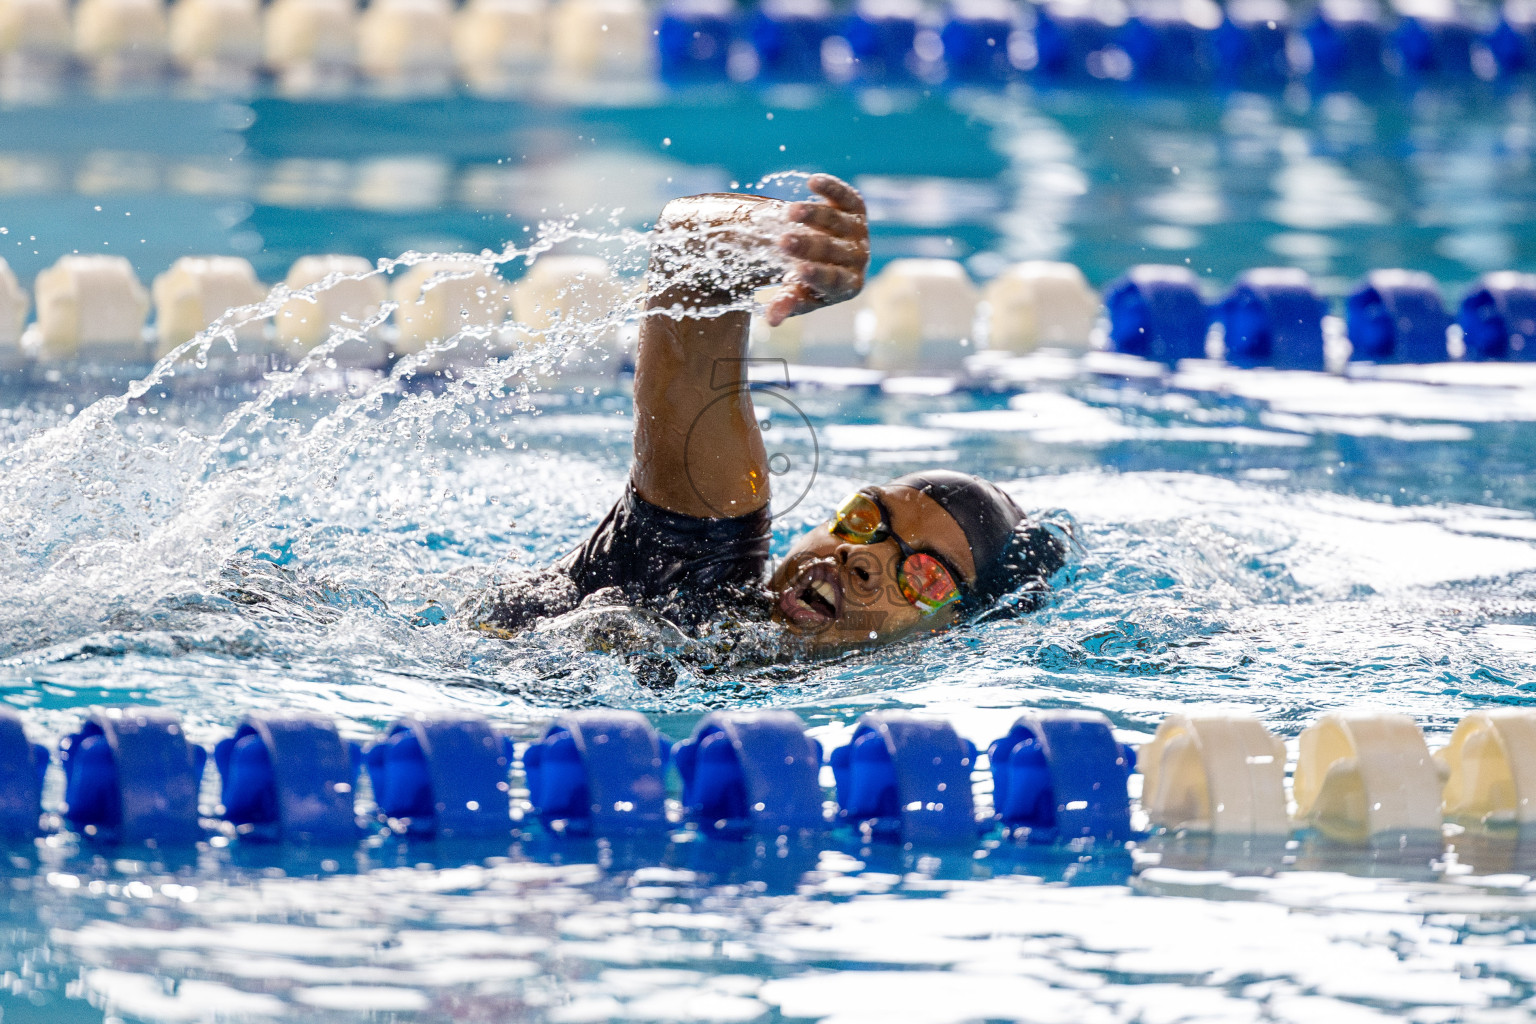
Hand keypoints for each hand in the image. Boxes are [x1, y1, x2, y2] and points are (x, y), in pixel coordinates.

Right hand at [766, 174, 869, 326]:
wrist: (828, 255)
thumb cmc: (811, 281)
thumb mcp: (798, 294)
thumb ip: (787, 303)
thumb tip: (769, 320)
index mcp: (848, 285)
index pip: (833, 280)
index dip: (817, 276)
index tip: (799, 271)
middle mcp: (859, 258)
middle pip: (832, 250)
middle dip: (807, 245)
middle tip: (782, 241)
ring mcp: (859, 232)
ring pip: (837, 221)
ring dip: (814, 216)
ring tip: (790, 212)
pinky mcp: (856, 209)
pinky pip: (846, 197)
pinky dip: (831, 189)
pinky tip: (812, 181)